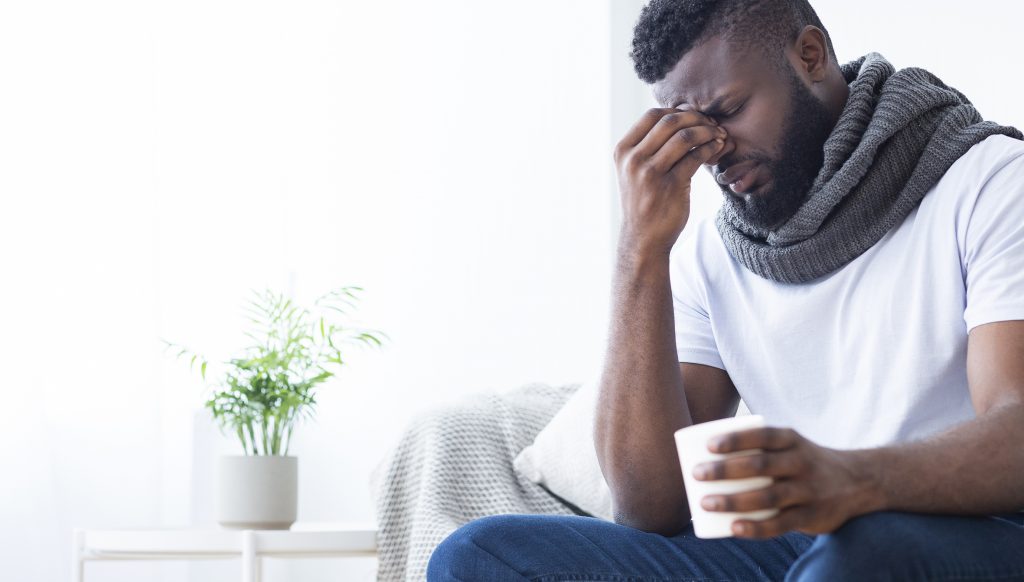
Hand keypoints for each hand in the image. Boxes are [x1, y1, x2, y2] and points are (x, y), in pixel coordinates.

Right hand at [613, 108, 726, 256]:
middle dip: (696, 118)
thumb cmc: (643, 202)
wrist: (643, 239)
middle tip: (712, 124)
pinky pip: (696, 157)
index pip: (651, 115)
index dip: (677, 111)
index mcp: (623, 151)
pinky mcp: (671, 186)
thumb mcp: (633, 171)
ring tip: (719, 135)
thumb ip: (647, 146)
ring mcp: (650, 173)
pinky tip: (718, 148)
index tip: (693, 118)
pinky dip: (711, 148)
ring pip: (685, 137)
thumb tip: (679, 118)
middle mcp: (633, 159)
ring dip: (707, 131)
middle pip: (670, 122)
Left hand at [692, 427, 883, 538]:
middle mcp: (801, 463)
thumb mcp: (790, 445)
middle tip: (697, 474)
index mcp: (792, 440)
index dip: (735, 439)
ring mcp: (808, 491)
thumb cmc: (805, 462)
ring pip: (768, 497)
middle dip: (725, 470)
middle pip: (760, 465)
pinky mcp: (812, 516)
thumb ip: (758, 447)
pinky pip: (781, 524)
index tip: (709, 446)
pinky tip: (733, 528)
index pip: (762, 436)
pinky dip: (756, 528)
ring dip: (734, 501)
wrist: (859, 482)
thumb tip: (704, 452)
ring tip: (705, 502)